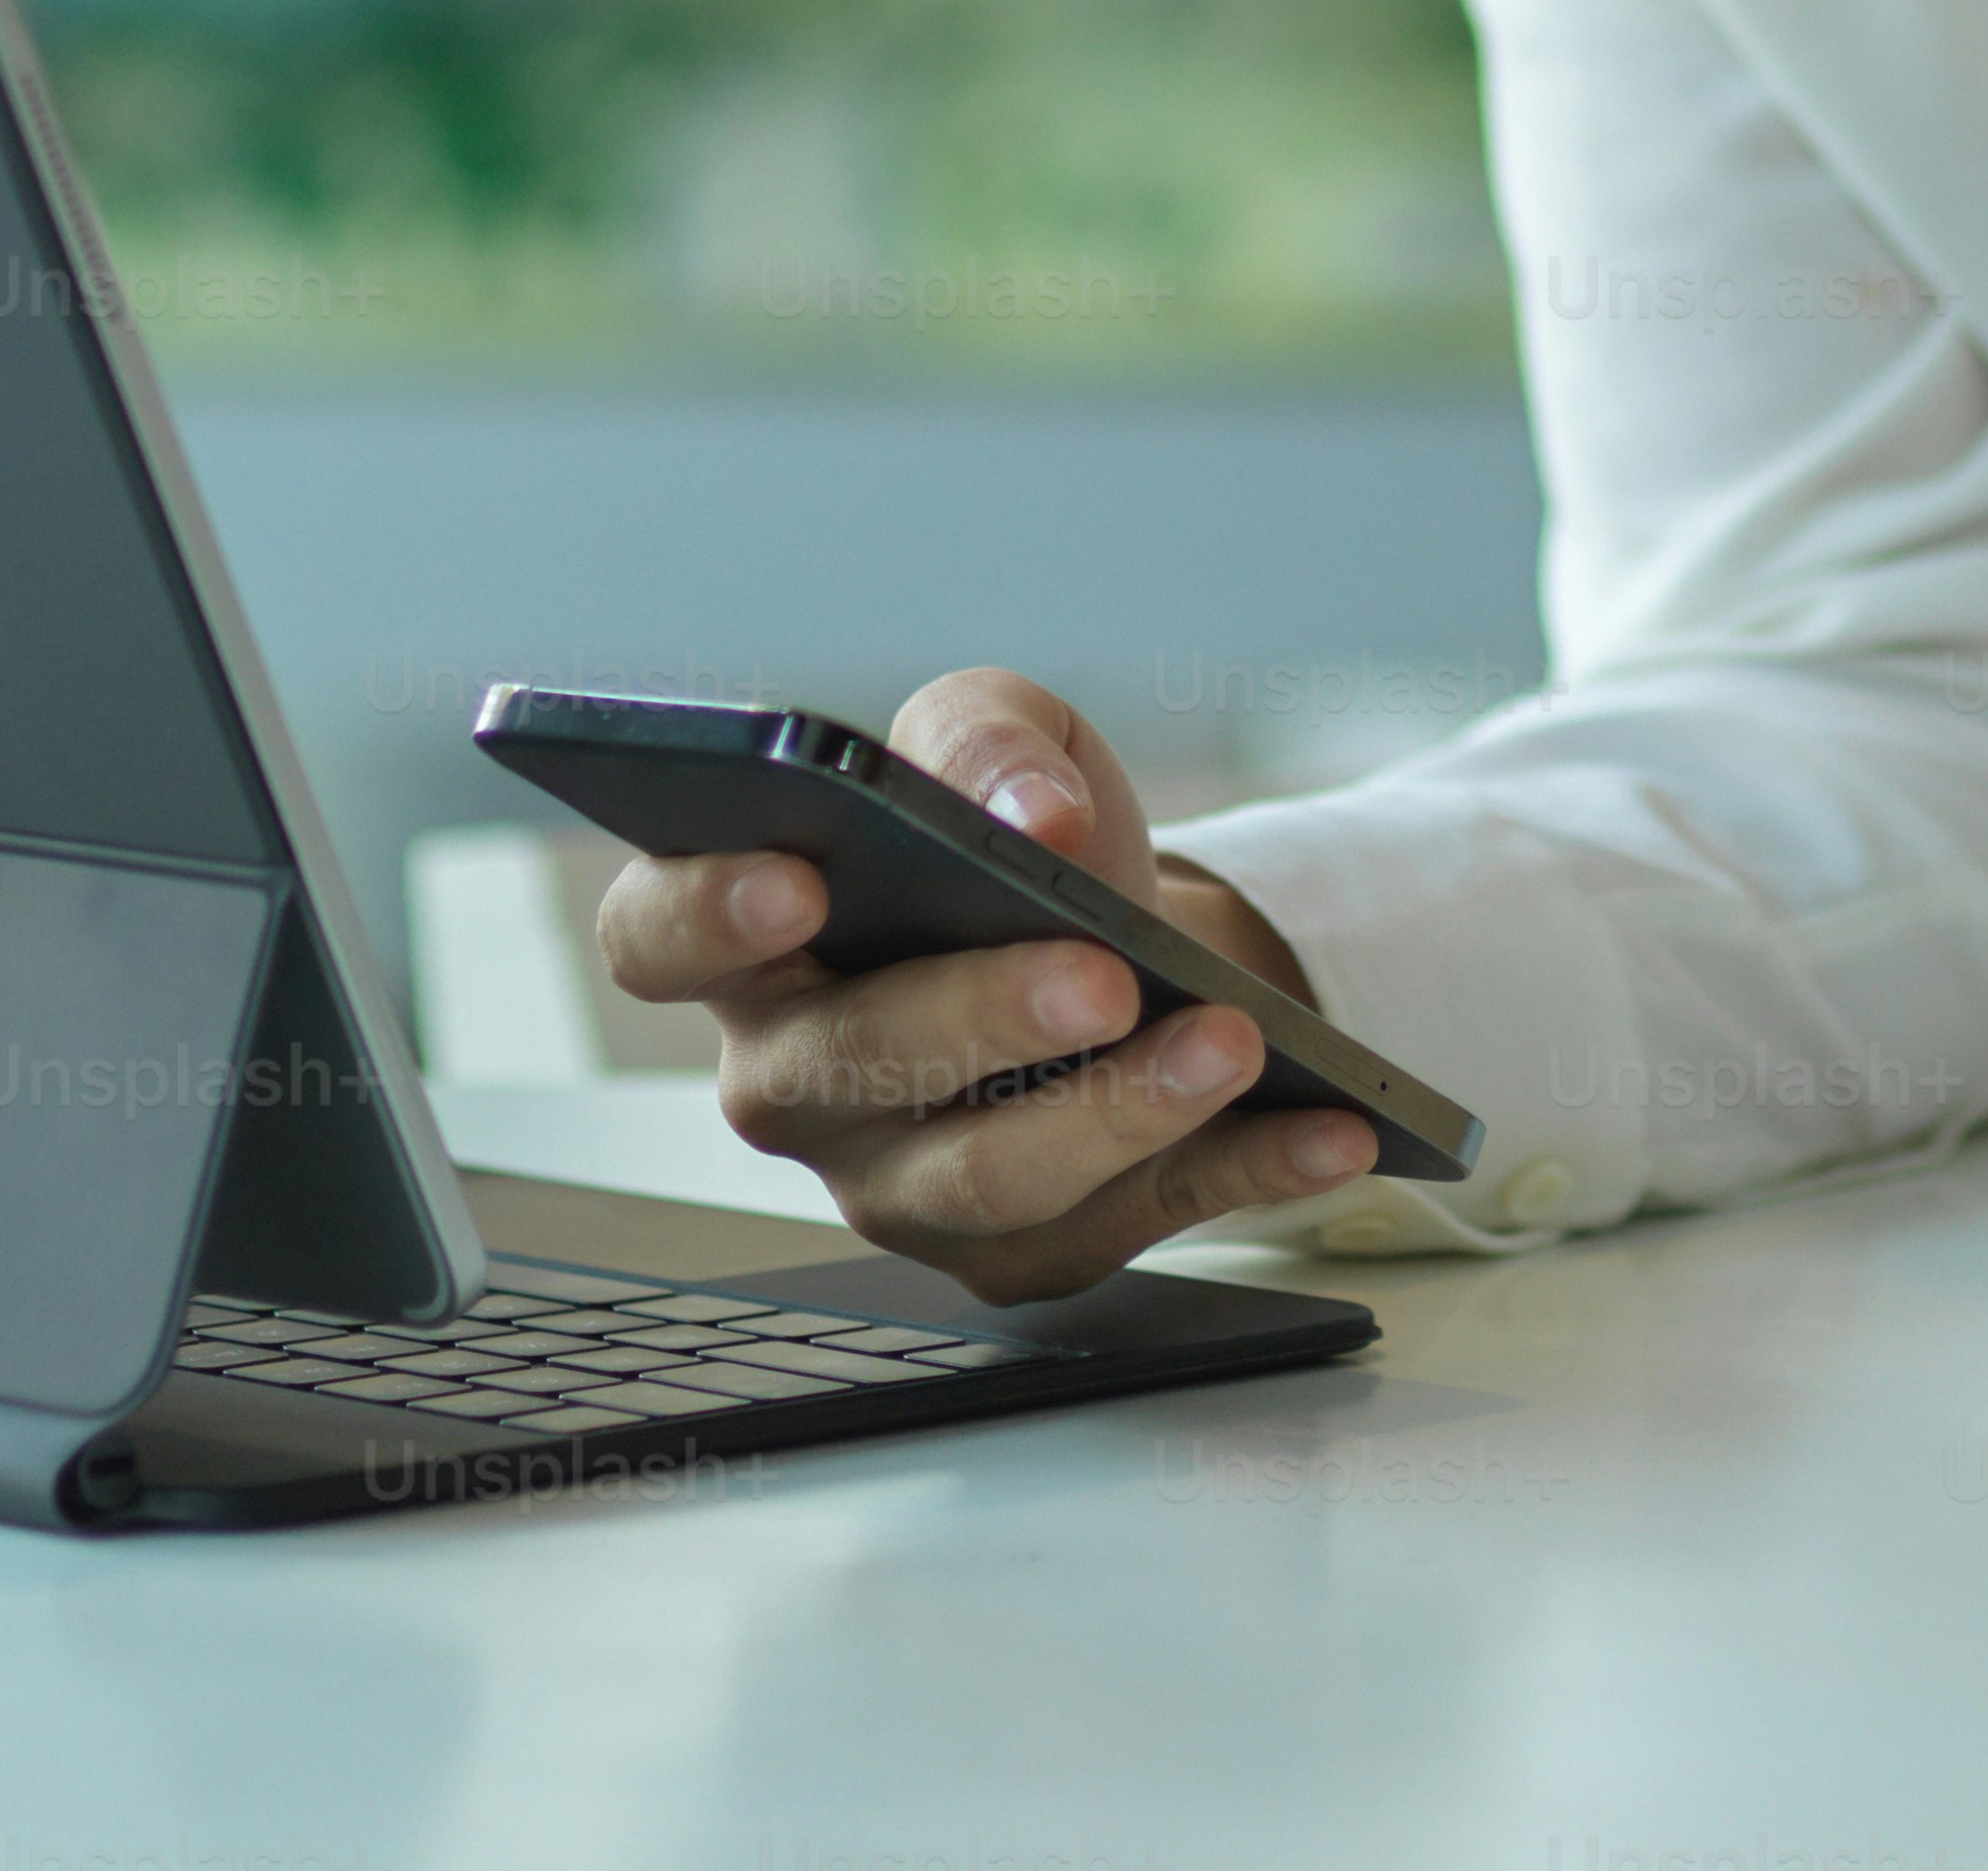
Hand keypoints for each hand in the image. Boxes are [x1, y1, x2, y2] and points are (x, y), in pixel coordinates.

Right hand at [593, 664, 1376, 1296]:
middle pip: (845, 1070)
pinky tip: (1330, 1124)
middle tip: (1096, 973)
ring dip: (1117, 1112)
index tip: (798, 874)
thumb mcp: (1005, 741)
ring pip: (984, 1179)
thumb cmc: (1021, 841)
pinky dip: (1248, 1168)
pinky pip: (1142, 1220)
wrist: (1131, 936)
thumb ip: (986, 738)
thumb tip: (1027, 812)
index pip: (657, 937)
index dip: (706, 912)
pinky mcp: (1033, 1249)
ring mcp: (904, 1183)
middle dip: (975, 1020)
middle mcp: (803, 1080)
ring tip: (1227, 1041)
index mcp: (752, 940)